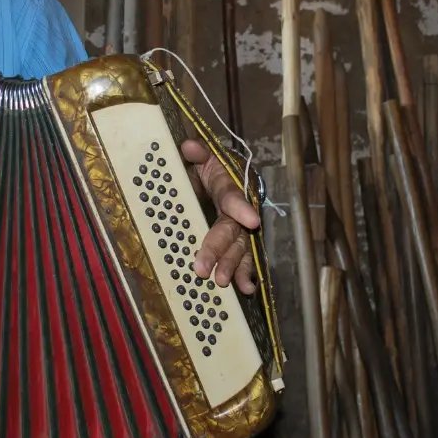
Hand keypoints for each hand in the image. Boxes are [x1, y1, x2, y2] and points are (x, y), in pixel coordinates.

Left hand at [182, 139, 259, 293]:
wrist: (224, 173)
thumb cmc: (211, 165)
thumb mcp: (204, 156)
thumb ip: (198, 152)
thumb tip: (187, 146)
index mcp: (230, 186)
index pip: (234, 196)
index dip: (241, 207)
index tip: (251, 220)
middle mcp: (239, 210)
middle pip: (232, 231)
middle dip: (219, 250)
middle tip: (204, 269)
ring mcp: (240, 228)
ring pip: (238, 249)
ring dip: (231, 266)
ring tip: (222, 283)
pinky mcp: (237, 241)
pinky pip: (242, 259)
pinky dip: (244, 274)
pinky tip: (246, 290)